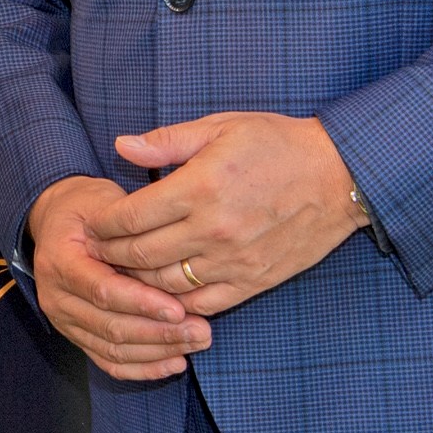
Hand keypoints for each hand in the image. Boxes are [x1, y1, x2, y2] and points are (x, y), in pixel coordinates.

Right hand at [26, 173, 210, 382]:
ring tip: (197, 343)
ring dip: (158, 351)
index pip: (102, 291)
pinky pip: (109, 361)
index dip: (141, 303)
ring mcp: (64, 321)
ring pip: (113, 349)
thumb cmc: (89, 209)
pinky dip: (143, 368)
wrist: (58, 221)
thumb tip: (169, 255)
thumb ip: (129, 231)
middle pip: (110, 326)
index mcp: (60, 262)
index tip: (179, 309)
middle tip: (201, 331)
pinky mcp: (77, 336)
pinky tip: (175, 363)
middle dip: (159, 333)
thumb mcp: (104, 203)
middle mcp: (56, 297)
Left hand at [95, 112, 363, 317]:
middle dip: (109, 256)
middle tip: (95, 252)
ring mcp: (233, 261)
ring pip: (165, 286)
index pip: (130, 218)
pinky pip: (202, 304)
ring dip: (137, 283)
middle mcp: (212, 230)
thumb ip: (166, 142)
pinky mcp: (253, 281)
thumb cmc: (276, 144)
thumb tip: (120, 147)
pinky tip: (161, 294)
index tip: (92, 223)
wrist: (340, 175)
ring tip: (121, 273)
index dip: (103, 225)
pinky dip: (175, 304)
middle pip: (140, 256)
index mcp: (199, 187)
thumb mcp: (219, 128)